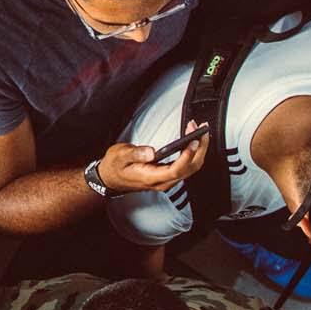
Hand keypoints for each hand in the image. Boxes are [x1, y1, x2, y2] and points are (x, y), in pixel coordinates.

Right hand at [95, 127, 209, 193]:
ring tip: (200, 131)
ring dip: (199, 149)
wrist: (110, 178)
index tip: (193, 141)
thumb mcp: (120, 156)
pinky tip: (194, 141)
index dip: (187, 156)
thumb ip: (136, 153)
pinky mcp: (168, 175)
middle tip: (200, 128)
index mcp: (151, 177)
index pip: (176, 170)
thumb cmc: (115, 167)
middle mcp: (162, 181)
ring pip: (192, 167)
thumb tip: (151, 151)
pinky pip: (187, 166)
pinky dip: (194, 152)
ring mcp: (167, 179)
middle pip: (190, 168)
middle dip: (200, 147)